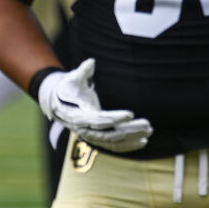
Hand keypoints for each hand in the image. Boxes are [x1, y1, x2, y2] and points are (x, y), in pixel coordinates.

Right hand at [36, 58, 152, 152]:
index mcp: (79, 116)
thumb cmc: (68, 89)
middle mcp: (85, 130)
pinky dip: (129, 145)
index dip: (115, 118)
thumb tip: (91, 62)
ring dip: (133, 137)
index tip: (131, 114)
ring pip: (114, 141)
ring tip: (149, 130)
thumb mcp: (72, 78)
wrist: (59, 104)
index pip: (99, 120)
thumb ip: (82, 71)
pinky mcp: (98, 138)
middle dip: (130, 130)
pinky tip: (143, 142)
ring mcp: (92, 136)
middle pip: (110, 134)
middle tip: (148, 124)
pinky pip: (114, 145)